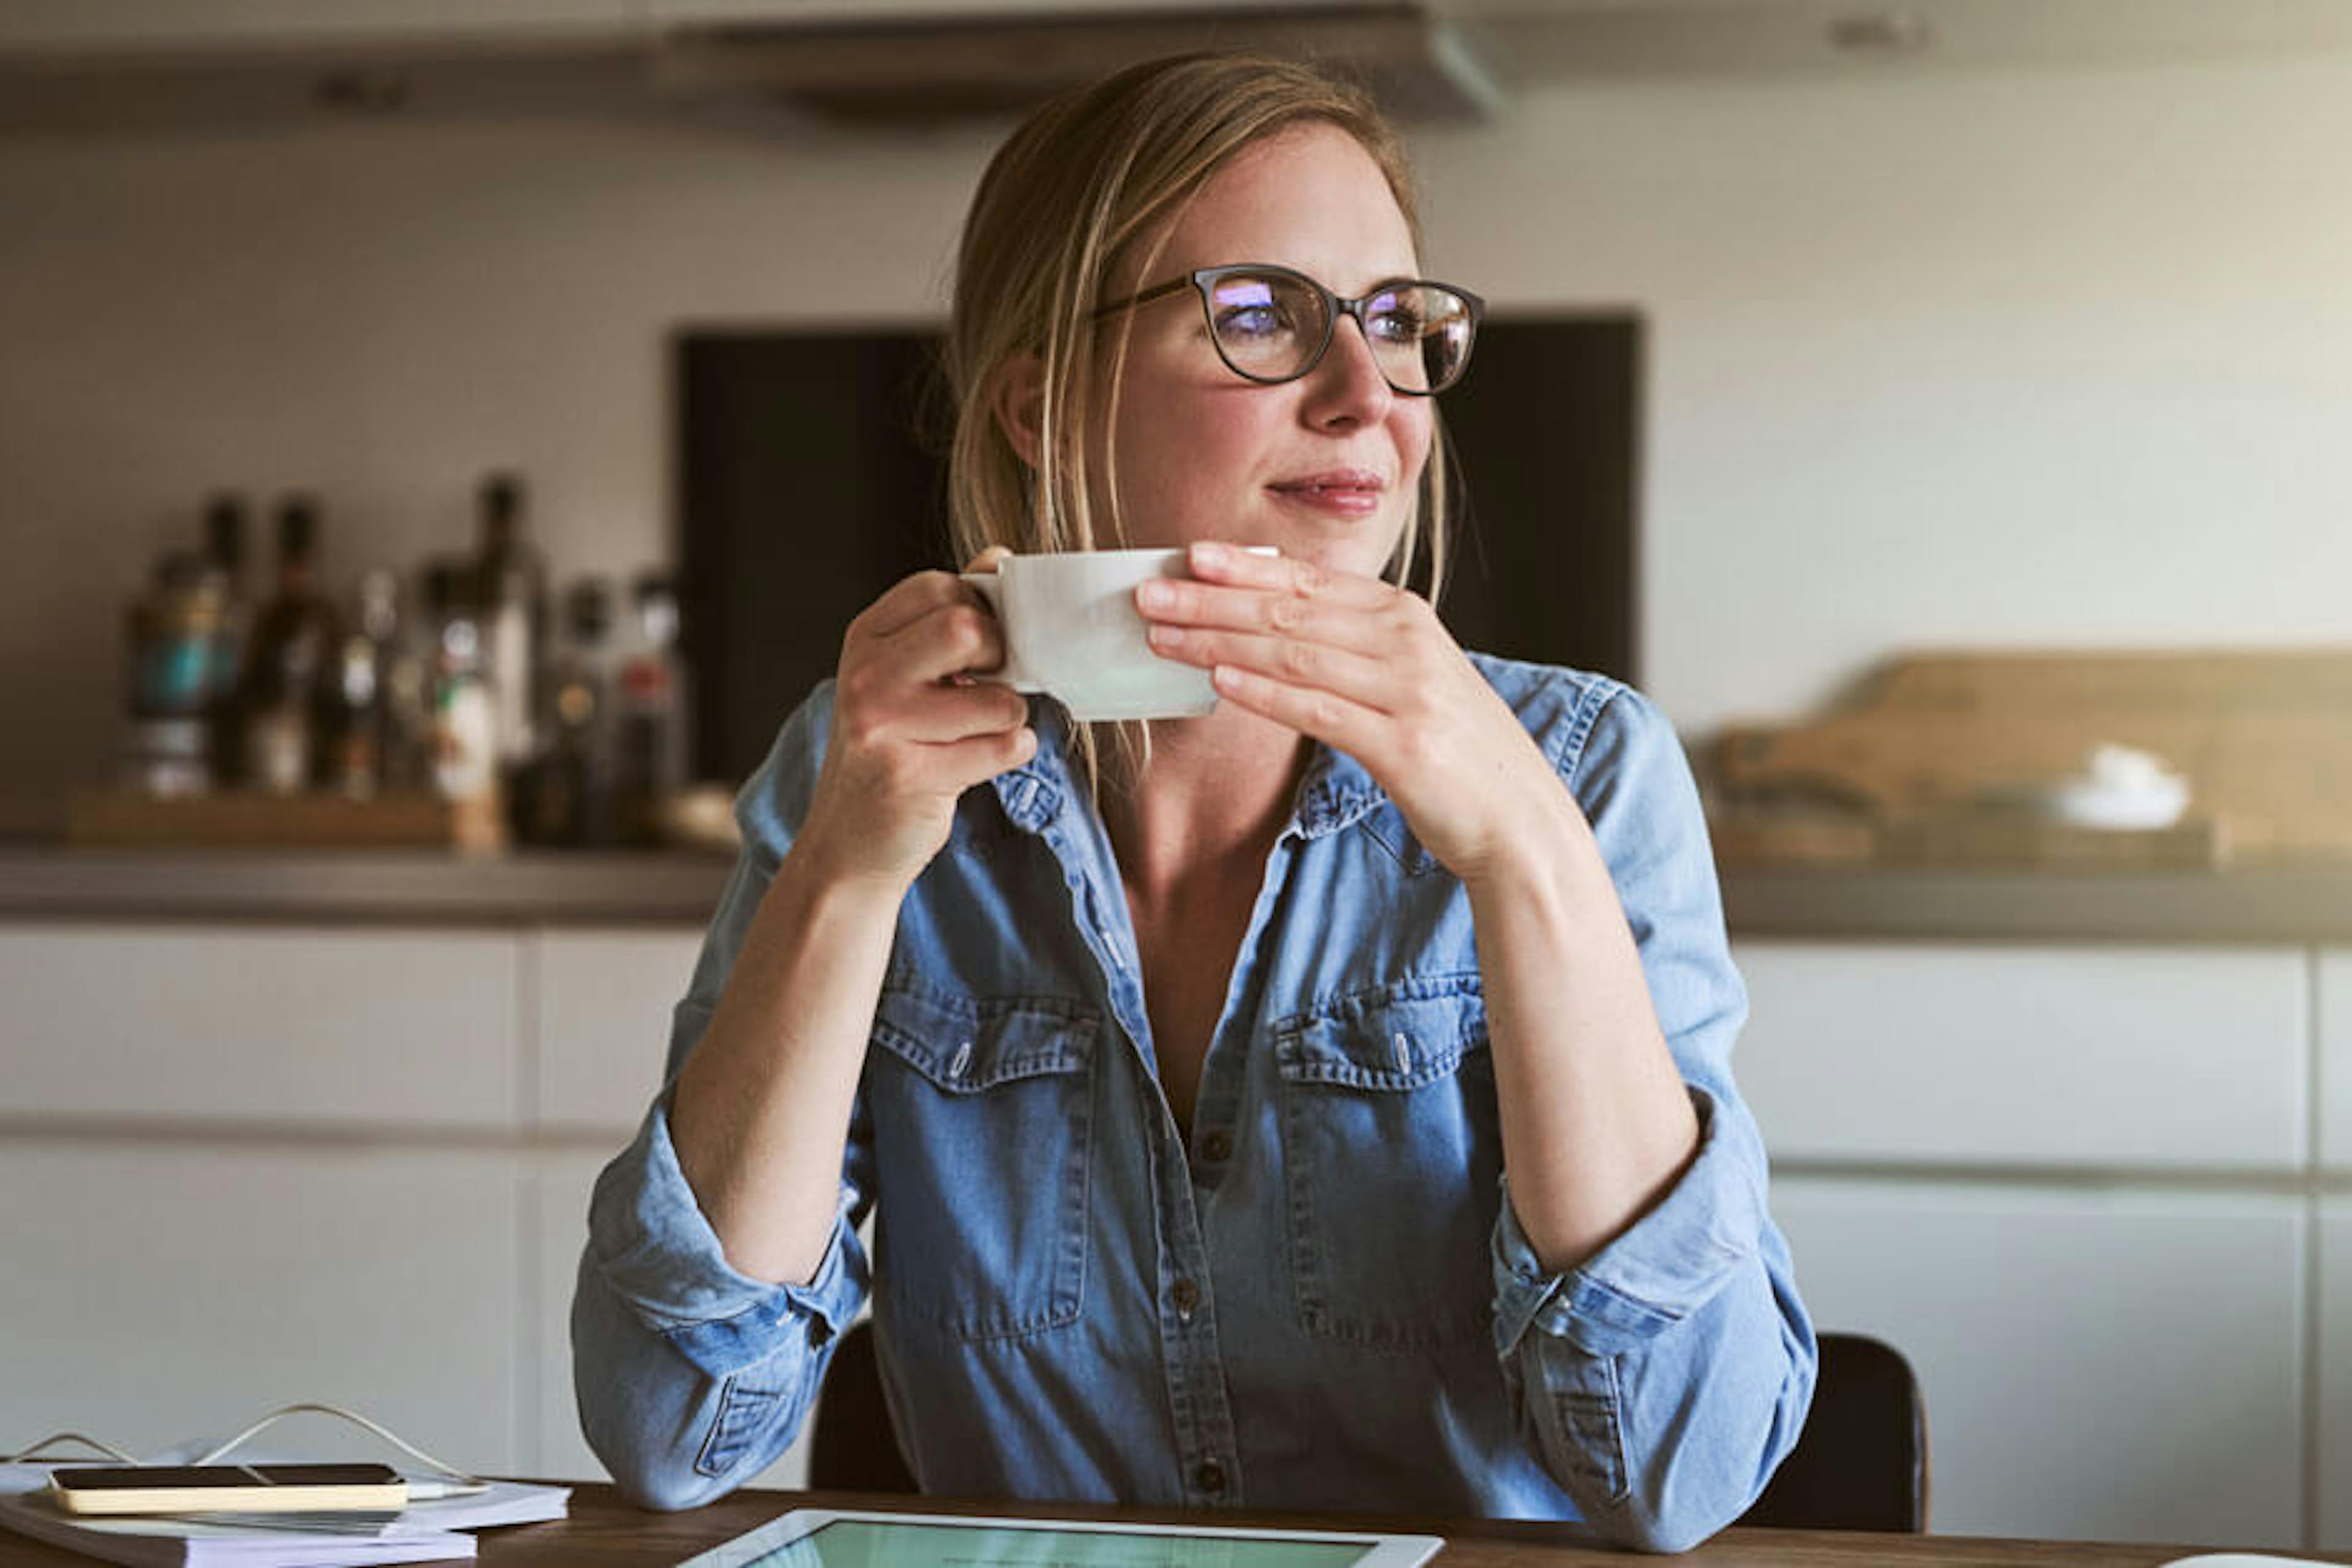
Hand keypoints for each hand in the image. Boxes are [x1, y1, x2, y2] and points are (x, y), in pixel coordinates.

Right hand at [797, 552, 1033, 889]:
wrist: (848, 842)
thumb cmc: (890, 749)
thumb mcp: (904, 674)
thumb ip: (948, 617)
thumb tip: (999, 558)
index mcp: (865, 637)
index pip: (943, 587)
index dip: (981, 612)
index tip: (979, 648)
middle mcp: (866, 675)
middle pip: (967, 628)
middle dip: (1001, 658)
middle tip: (989, 685)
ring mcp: (883, 726)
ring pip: (998, 698)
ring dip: (1009, 719)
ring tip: (979, 733)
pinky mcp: (910, 776)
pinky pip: (1002, 749)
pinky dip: (1009, 755)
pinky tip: (975, 765)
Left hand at [1134, 541, 1567, 883]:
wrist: (1520, 817)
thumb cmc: (1455, 751)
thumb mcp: (1408, 680)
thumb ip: (1352, 650)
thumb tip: (1271, 632)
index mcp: (1405, 617)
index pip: (1310, 582)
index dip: (1245, 567)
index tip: (1188, 555)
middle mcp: (1406, 642)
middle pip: (1291, 611)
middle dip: (1212, 599)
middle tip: (1148, 592)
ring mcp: (1407, 690)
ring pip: (1294, 654)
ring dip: (1219, 640)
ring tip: (1161, 634)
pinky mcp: (1402, 744)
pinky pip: (1318, 710)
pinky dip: (1264, 692)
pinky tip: (1218, 680)